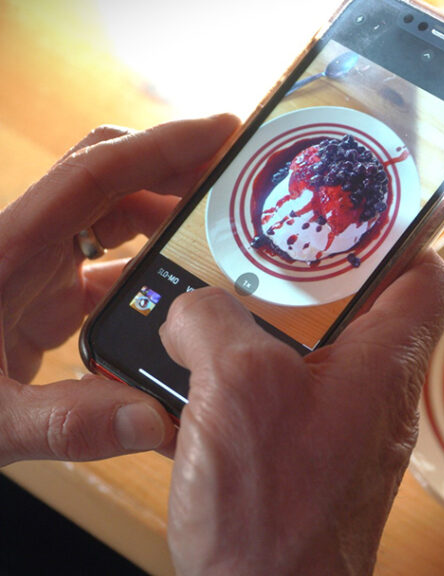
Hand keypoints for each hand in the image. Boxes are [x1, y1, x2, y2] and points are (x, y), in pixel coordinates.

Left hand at [0, 114, 238, 465]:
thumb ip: (67, 423)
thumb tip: (154, 419)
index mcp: (8, 252)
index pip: (93, 176)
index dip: (160, 147)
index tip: (222, 132)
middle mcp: (25, 248)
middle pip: (110, 180)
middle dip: (176, 168)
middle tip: (239, 181)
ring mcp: (34, 270)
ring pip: (112, 217)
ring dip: (169, 217)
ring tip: (225, 234)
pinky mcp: (42, 299)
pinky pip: (109, 266)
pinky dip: (152, 269)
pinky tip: (188, 296)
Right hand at [161, 251, 443, 574]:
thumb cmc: (278, 515)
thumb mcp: (238, 387)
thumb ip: (214, 322)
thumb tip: (194, 308)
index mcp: (385, 362)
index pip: (426, 275)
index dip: (398, 235)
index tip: (354, 216)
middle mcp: (376, 392)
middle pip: (360, 308)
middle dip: (305, 279)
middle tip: (256, 260)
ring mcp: (344, 427)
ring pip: (313, 353)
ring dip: (261, 333)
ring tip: (211, 315)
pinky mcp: (308, 458)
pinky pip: (283, 399)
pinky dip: (243, 382)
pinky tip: (195, 385)